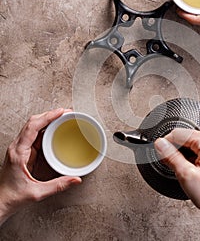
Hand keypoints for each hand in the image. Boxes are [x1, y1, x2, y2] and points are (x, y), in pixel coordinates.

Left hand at [0, 108, 81, 224]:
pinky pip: (35, 133)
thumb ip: (58, 185)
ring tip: (63, 116)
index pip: (32, 127)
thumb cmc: (12, 197)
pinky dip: (46, 127)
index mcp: (18, 153)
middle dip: (50, 114)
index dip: (48, 117)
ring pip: (34, 126)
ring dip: (48, 119)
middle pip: (33, 122)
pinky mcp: (24, 151)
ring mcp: (20, 148)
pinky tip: (55, 128)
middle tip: (66, 112)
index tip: (61, 112)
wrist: (0, 202)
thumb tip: (76, 179)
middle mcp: (17, 147)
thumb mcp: (37, 193)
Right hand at [154, 129, 199, 240]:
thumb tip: (160, 143)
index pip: (179, 133)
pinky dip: (197, 154)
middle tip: (181, 167)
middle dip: (179, 149)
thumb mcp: (185, 175)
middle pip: (187, 136)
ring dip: (188, 152)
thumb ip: (170, 155)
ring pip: (194, 140)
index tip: (161, 152)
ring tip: (194, 169)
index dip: (166, 143)